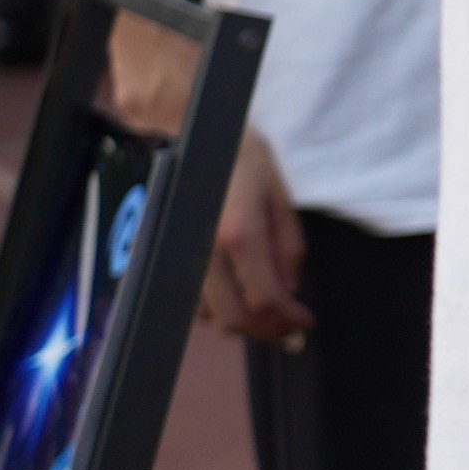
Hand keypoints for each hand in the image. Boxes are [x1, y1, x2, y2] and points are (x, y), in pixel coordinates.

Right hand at [189, 124, 305, 348]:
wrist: (196, 138)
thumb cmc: (245, 162)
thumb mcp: (281, 199)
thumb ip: (289, 248)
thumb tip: (290, 290)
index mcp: (239, 234)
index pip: (265, 297)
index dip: (288, 318)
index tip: (305, 323)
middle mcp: (204, 250)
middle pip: (233, 317)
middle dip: (265, 330)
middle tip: (287, 328)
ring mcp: (179, 255)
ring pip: (208, 315)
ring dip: (239, 320)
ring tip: (264, 310)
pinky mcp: (163, 256)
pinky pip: (188, 300)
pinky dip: (214, 307)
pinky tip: (235, 295)